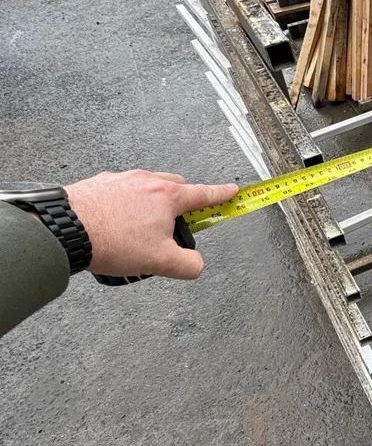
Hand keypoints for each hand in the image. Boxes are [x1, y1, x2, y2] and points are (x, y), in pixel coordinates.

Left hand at [66, 170, 237, 280]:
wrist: (66, 228)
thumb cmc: (112, 240)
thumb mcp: (160, 262)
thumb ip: (188, 265)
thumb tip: (196, 265)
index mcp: (167, 196)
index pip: (203, 194)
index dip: (221, 194)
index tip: (232, 191)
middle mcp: (146, 181)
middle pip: (175, 187)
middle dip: (181, 202)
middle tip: (177, 225)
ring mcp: (121, 180)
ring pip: (147, 188)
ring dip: (150, 205)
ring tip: (139, 233)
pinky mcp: (99, 184)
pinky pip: (122, 192)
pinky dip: (126, 205)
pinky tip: (116, 226)